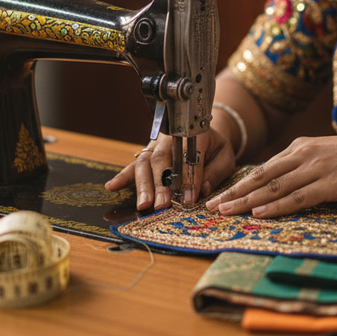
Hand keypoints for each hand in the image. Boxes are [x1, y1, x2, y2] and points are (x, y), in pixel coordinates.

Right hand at [105, 128, 237, 210]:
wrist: (201, 131)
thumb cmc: (215, 147)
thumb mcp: (225, 157)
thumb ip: (215, 172)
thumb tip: (203, 190)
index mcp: (193, 135)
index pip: (188, 156)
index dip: (188, 178)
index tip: (189, 199)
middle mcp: (170, 138)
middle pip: (161, 159)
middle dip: (160, 184)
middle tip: (161, 205)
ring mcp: (155, 145)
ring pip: (145, 163)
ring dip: (143, 185)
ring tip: (143, 204)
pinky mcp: (146, 153)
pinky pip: (133, 165)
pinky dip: (122, 176)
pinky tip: (111, 187)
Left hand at [204, 133, 336, 217]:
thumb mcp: (329, 155)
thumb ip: (308, 166)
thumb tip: (290, 183)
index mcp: (301, 148)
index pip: (264, 168)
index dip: (241, 183)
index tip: (221, 194)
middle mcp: (303, 155)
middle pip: (260, 177)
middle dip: (234, 192)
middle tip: (211, 205)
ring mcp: (315, 169)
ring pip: (273, 187)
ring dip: (246, 201)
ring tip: (225, 211)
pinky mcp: (330, 185)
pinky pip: (297, 198)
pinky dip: (275, 206)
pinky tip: (259, 212)